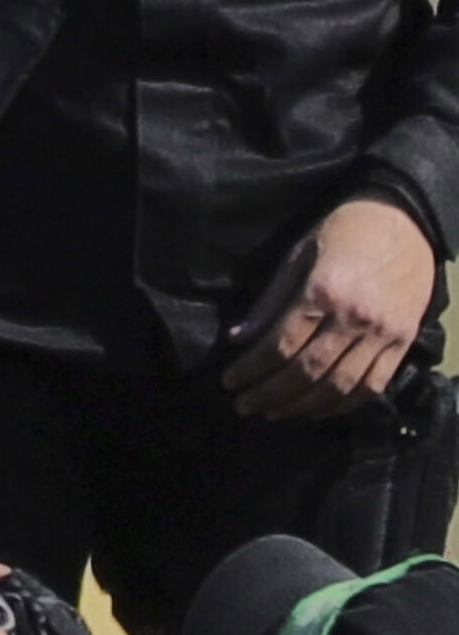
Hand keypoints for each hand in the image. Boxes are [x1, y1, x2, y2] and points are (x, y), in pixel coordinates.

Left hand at [227, 197, 437, 421]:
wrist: (405, 222)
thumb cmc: (342, 233)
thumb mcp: (297, 256)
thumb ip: (270, 301)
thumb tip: (238, 339)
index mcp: (323, 294)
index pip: (280, 346)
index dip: (251, 369)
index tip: (229, 382)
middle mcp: (355, 319)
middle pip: (307, 372)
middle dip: (270, 394)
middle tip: (243, 405)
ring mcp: (384, 334)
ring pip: (339, 386)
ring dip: (302, 406)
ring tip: (274, 412)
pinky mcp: (404, 341)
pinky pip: (373, 385)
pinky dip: (343, 404)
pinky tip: (317, 410)